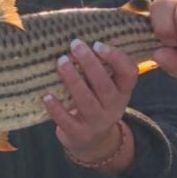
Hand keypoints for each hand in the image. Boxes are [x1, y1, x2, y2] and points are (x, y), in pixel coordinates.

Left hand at [43, 39, 136, 168]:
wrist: (93, 141)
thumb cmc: (96, 102)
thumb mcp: (107, 87)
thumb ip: (101, 67)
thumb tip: (78, 36)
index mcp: (123, 91)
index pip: (129, 73)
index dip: (116, 58)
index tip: (98, 44)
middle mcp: (114, 107)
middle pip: (104, 85)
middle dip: (90, 64)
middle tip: (74, 45)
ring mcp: (97, 122)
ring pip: (86, 101)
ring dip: (73, 80)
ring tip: (61, 62)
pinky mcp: (79, 134)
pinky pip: (67, 121)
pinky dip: (56, 108)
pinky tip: (47, 95)